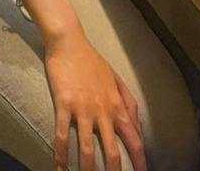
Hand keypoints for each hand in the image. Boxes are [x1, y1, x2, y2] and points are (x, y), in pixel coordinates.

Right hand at [44, 27, 146, 170]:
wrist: (70, 42)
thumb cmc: (92, 61)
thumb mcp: (116, 80)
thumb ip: (129, 104)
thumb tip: (139, 128)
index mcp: (117, 105)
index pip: (133, 138)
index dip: (139, 160)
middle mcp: (103, 110)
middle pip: (112, 150)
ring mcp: (83, 108)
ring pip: (87, 148)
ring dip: (87, 169)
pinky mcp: (64, 104)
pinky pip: (62, 135)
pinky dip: (61, 155)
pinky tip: (60, 168)